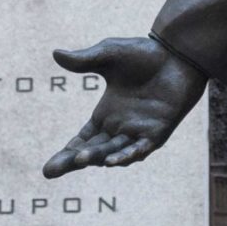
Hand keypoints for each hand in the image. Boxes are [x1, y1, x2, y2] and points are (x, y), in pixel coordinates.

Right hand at [41, 36, 208, 178]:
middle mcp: (120, 128)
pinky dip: (126, 156)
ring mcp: (138, 132)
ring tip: (79, 159)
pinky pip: (139, 148)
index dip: (66, 154)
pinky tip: (111, 161)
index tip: (48, 169)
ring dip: (96, 157)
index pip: (82, 140)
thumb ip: (84, 60)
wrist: (178, 53)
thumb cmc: (145, 54)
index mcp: (106, 114)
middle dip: (72, 162)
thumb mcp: (109, 54)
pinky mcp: (157, 131)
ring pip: (113, 152)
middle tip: (50, 172)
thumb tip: (55, 54)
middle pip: (92, 151)